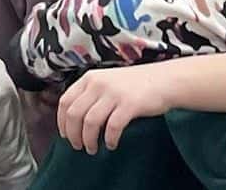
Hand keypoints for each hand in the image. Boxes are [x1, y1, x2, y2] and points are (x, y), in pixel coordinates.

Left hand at [57, 66, 171, 153]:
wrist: (165, 79)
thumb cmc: (136, 84)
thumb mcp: (108, 81)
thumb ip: (91, 94)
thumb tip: (75, 119)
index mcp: (90, 78)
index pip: (65, 101)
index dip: (61, 121)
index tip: (65, 135)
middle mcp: (99, 83)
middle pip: (74, 114)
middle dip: (73, 135)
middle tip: (78, 146)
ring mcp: (114, 93)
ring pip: (89, 122)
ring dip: (88, 140)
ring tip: (93, 148)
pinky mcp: (129, 104)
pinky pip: (112, 127)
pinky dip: (109, 139)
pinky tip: (111, 144)